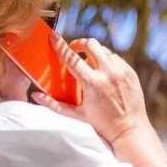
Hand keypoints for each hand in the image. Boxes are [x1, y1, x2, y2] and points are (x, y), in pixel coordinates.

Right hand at [31, 37, 150, 145]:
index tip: (53, 36)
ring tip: (89, 64)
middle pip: (90, 44)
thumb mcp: (77, 115)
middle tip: (75, 50)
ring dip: (94, 53)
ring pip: (104, 50)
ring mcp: (121, 71)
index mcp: (92, 84)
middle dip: (80, 44)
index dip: (60, 45)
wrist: (130, 130)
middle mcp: (108, 73)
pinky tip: (103, 72)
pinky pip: (115, 58)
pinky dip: (107, 61)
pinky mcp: (130, 72)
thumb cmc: (102, 124)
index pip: (72, 58)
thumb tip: (36, 96)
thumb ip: (54, 104)